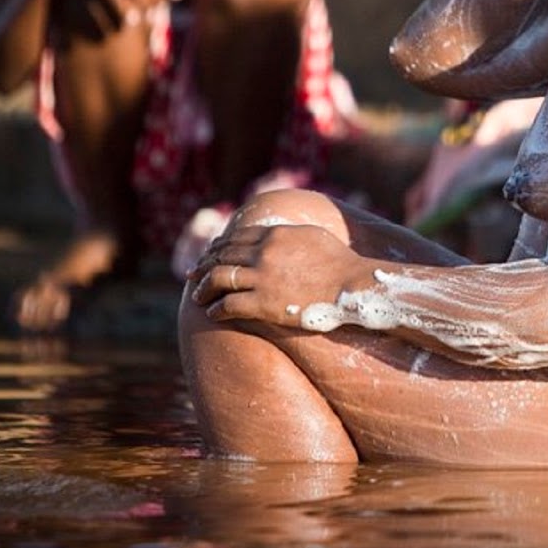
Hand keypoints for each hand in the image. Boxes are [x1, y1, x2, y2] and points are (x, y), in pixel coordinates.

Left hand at [186, 222, 369, 326]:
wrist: (354, 286)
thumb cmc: (341, 262)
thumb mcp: (313, 235)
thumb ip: (289, 233)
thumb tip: (277, 233)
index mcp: (275, 233)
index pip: (235, 237)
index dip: (217, 247)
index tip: (209, 255)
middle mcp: (264, 252)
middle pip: (222, 256)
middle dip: (204, 266)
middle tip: (193, 275)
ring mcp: (263, 278)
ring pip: (220, 279)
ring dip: (204, 287)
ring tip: (197, 296)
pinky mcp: (264, 304)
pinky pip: (229, 305)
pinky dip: (216, 309)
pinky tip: (213, 314)